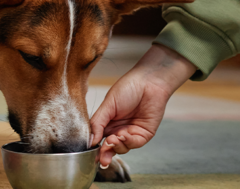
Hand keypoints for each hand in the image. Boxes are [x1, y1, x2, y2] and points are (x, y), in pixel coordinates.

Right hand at [89, 44, 195, 167]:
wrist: (149, 82)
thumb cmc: (128, 88)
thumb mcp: (108, 104)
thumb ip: (98, 122)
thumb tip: (90, 140)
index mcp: (108, 122)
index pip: (98, 139)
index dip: (94, 148)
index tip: (90, 154)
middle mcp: (119, 129)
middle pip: (109, 148)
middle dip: (105, 154)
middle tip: (102, 157)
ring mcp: (131, 133)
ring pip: (121, 148)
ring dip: (116, 147)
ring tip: (113, 139)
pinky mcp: (144, 134)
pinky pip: (134, 144)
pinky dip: (128, 142)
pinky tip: (123, 136)